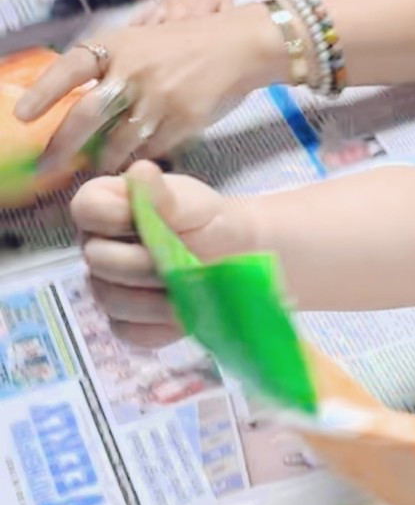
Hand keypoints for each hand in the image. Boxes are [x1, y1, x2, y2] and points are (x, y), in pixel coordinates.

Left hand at [15, 12, 256, 174]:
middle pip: (88, 113)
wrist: (232, 47)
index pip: (69, 69)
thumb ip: (108, 68)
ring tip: (96, 168)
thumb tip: (76, 102)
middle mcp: (133, 70)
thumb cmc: (180, 46)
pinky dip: (139, 157)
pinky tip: (134, 162)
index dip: (43, 93)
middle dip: (63, 144)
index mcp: (115, 46)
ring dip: (104, 159)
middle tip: (48, 166)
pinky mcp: (183, 119)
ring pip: (120, 139)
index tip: (22, 117)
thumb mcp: (137, 43)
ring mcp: (159, 97)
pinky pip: (152, 147)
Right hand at [72, 161, 255, 347]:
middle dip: (145, 265)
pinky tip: (185, 316)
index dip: (114, 217)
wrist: (237, 259)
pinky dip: (159, 327)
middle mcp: (98, 246)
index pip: (85, 209)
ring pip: (111, 300)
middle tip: (186, 264)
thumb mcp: (194, 204)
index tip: (151, 223)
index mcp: (106, 207)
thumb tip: (142, 172)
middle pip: (98, 261)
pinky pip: (129, 331)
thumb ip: (165, 196)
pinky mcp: (127, 321)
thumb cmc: (210, 223)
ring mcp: (109, 286)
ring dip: (155, 300)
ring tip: (193, 293)